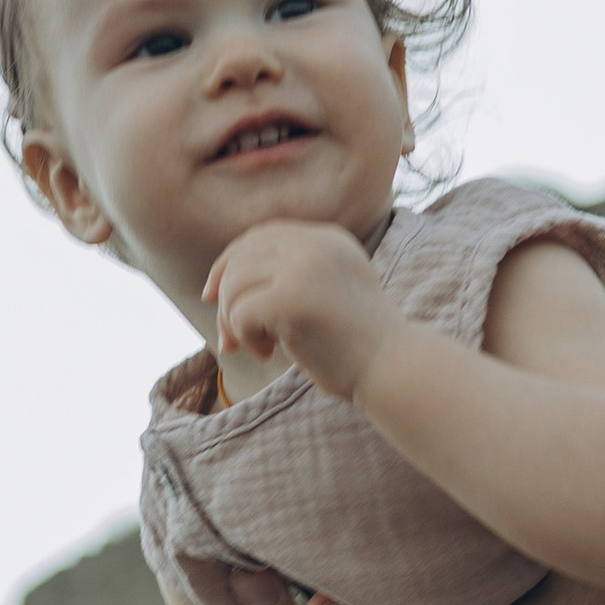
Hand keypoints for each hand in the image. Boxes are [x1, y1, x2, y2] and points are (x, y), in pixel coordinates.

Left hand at [202, 221, 393, 395]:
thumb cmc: (355, 343)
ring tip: (258, 347)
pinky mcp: (293, 298)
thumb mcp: (325, 292)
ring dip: (234, 322)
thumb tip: (217, 285)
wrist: (391, 367)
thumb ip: (287, 276)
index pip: (259, 236)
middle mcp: (316, 243)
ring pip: (235, 285)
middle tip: (231, 340)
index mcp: (327, 237)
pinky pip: (240, 313)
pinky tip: (268, 353)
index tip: (212, 296)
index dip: (228, 263)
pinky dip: (244, 337)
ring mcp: (305, 267)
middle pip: (240, 258)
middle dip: (225, 300)